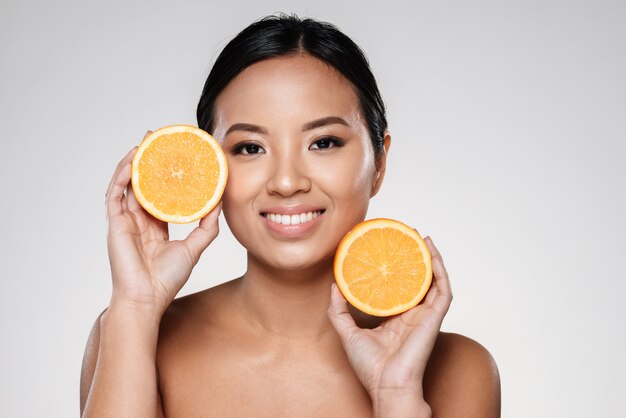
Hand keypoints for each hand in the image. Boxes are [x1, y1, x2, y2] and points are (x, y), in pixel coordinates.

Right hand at [105, 141, 220, 315]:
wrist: (147, 298)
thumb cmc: (167, 278)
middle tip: (158, 139)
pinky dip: (122, 176)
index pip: (160, 193)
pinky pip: (116, 193)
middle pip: (143, 183)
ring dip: (134, 161)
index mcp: (155, 226)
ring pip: (127, 183)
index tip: (176, 157)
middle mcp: (139, 220)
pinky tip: (133, 161)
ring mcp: (125, 220)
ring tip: (145, 143)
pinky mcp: (115, 223)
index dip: (166, 175)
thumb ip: (207, 226)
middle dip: (148, 161)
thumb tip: (219, 204)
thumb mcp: (195, 247)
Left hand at [327, 237, 451, 404]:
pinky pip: (443, 289)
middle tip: (406, 235)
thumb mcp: (348, 333)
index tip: (389, 249)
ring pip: (434, 280)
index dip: (396, 267)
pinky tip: (431, 253)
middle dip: (415, 257)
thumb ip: (339, 311)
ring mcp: (425, 315)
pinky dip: (439, 270)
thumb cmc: (370, 367)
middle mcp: (412, 313)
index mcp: (396, 317)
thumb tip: (334, 286)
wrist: (386, 385)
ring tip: (422, 238)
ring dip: (431, 258)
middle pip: (418, 279)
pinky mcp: (434, 317)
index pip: (399, 286)